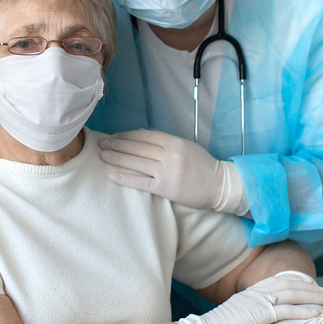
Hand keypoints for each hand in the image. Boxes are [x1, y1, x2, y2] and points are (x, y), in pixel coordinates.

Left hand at [98, 130, 244, 212]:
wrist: (220, 185)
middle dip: (117, 144)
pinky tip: (112, 175)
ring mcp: (167, 172)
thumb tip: (143, 137)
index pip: (144, 135)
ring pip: (136, 162)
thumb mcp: (187, 147)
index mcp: (174, 142)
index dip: (127, 135)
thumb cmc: (203, 166)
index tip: (115, 136)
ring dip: (116, 158)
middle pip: (137, 147)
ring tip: (102, 155)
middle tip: (102, 143)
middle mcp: (169, 154)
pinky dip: (125, 178)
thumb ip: (167, 143)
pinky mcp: (165, 188)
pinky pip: (141, 182)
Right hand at [177, 273, 322, 323]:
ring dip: (311, 296)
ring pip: (291, 294)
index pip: (276, 280)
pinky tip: (316, 313)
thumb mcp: (238, 320)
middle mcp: (254, 292)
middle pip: (287, 283)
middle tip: (322, 289)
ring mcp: (257, 301)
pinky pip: (287, 310)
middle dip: (307, 286)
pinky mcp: (260, 314)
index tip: (307, 282)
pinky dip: (304, 311)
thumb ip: (255, 320)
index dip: (293, 280)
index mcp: (248, 292)